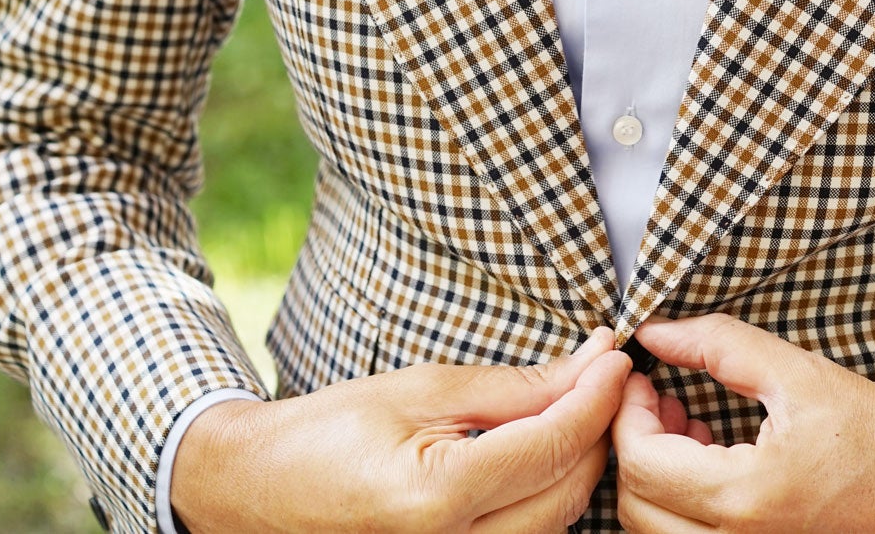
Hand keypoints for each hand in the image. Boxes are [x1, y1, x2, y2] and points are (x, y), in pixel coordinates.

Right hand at [171, 325, 629, 532]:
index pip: (555, 443)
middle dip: (597, 428)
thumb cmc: (328, 433)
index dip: (597, 394)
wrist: (258, 491)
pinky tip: (544, 451)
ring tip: (577, 406)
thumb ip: (514, 388)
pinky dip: (547, 493)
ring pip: (557, 520)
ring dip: (577, 462)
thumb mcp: (421, 390)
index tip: (616, 356)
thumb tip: (590, 364)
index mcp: (437, 497)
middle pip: (569, 489)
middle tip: (604, 374)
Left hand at [612, 314, 874, 533]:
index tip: (641, 375)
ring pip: (655, 529)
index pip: (642, 462)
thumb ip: (718, 346)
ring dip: (655, 474)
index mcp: (747, 498)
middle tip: (659, 395)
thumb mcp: (800, 374)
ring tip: (688, 421)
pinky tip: (711, 456)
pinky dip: (680, 501)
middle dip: (634, 442)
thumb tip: (655, 332)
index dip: (626, 411)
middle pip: (636, 504)